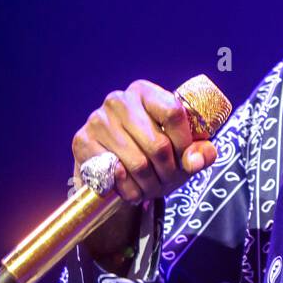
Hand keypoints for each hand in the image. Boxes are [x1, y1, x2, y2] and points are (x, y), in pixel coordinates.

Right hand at [71, 80, 217, 261]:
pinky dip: (129, 190)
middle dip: (169, 172)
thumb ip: (201, 153)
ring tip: (152, 187)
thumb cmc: (155, 155)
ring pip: (138, 163)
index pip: (173, 113)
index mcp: (146, 92)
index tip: (187, 160)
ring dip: (150, 185)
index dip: (185, 143)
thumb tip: (194, 161)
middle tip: (169, 181)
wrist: (114, 171)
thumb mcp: (183, 151)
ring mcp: (98, 120)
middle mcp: (119, 100)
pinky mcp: (82, 142)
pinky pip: (114, 174)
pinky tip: (132, 189)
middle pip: (158, 144)